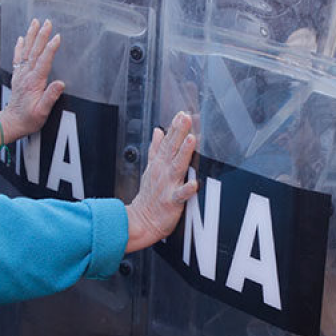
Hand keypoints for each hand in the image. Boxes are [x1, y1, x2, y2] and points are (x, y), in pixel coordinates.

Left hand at [1, 19, 63, 139]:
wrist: (12, 123)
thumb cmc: (28, 119)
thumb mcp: (42, 112)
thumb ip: (50, 96)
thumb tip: (60, 83)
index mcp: (34, 82)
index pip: (44, 61)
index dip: (51, 48)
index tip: (57, 37)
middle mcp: (26, 76)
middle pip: (35, 51)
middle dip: (41, 35)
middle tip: (47, 22)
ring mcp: (21, 75)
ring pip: (26, 51)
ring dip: (31, 36)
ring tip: (35, 23)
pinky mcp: (18, 77)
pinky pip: (18, 58)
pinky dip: (20, 47)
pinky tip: (22, 38)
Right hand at [124, 111, 198, 252]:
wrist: (140, 221)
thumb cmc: (148, 196)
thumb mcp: (150, 167)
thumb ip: (156, 148)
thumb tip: (158, 131)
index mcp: (159, 164)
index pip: (167, 142)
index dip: (174, 127)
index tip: (181, 113)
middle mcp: (163, 172)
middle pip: (171, 149)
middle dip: (178, 133)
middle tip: (185, 118)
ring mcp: (167, 186)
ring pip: (177, 166)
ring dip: (183, 153)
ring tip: (191, 140)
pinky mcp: (171, 201)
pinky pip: (180, 195)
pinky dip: (187, 189)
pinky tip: (194, 183)